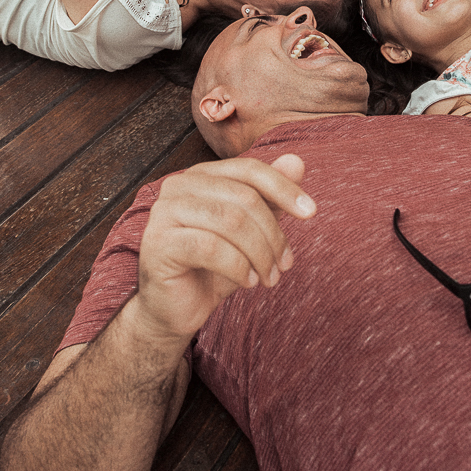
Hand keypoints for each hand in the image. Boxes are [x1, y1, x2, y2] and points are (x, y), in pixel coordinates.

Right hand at [133, 155, 315, 342]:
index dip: (284, 188)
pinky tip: (248, 282)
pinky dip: (238, 267)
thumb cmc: (213, 266)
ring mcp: (164, 212)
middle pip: (244, 197)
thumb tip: (296, 161)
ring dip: (260, 254)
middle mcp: (178, 185)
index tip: (311, 212)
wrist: (175, 309)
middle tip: (285, 265)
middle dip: (273, 234)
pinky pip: (211, 248)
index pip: (250, 169)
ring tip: (269, 277)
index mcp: (200, 175)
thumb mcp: (250, 230)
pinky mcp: (158, 243)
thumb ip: (269, 196)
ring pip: (231, 222)